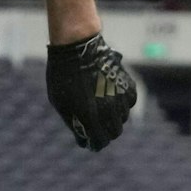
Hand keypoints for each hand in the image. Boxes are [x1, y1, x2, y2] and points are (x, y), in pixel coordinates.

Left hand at [45, 32, 136, 150]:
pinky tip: (111, 96)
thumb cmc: (63, 76)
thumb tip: (83, 138)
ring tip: (101, 107)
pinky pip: (129, 103)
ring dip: (113, 118)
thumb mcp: (60, 103)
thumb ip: (74, 122)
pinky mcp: (127, 85)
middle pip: (114, 133)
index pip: (100, 142)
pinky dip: (122, 103)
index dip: (94, 144)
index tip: (90, 141)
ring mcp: (120, 97)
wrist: (77, 47)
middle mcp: (108, 110)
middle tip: (97, 127)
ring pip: (122, 118)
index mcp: (90, 116)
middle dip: (105, 133)